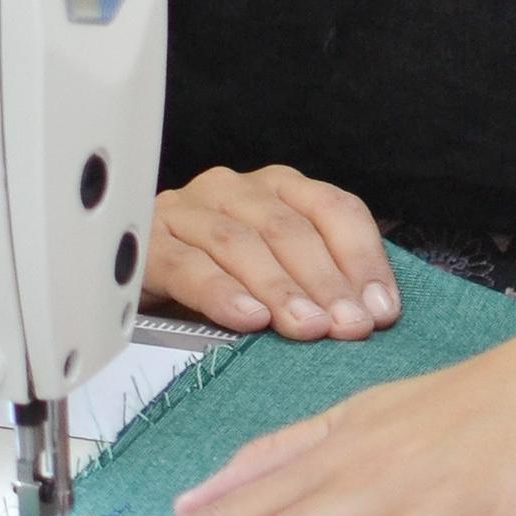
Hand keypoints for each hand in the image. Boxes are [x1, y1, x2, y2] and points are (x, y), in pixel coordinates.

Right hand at [146, 164, 396, 339]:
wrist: (133, 274)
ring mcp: (188, 211)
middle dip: (326, 281)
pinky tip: (248, 319)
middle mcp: (234, 189)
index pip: (334, 209)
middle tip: (350, 326)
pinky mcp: (149, 244)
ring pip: (242, 244)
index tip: (382, 308)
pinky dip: (221, 293)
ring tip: (309, 327)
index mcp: (278, 187)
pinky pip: (188, 265)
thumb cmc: (221, 278)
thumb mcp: (278, 272)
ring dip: (281, 289)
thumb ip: (322, 281)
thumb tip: (375, 313)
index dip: (363, 258)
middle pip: (289, 229)